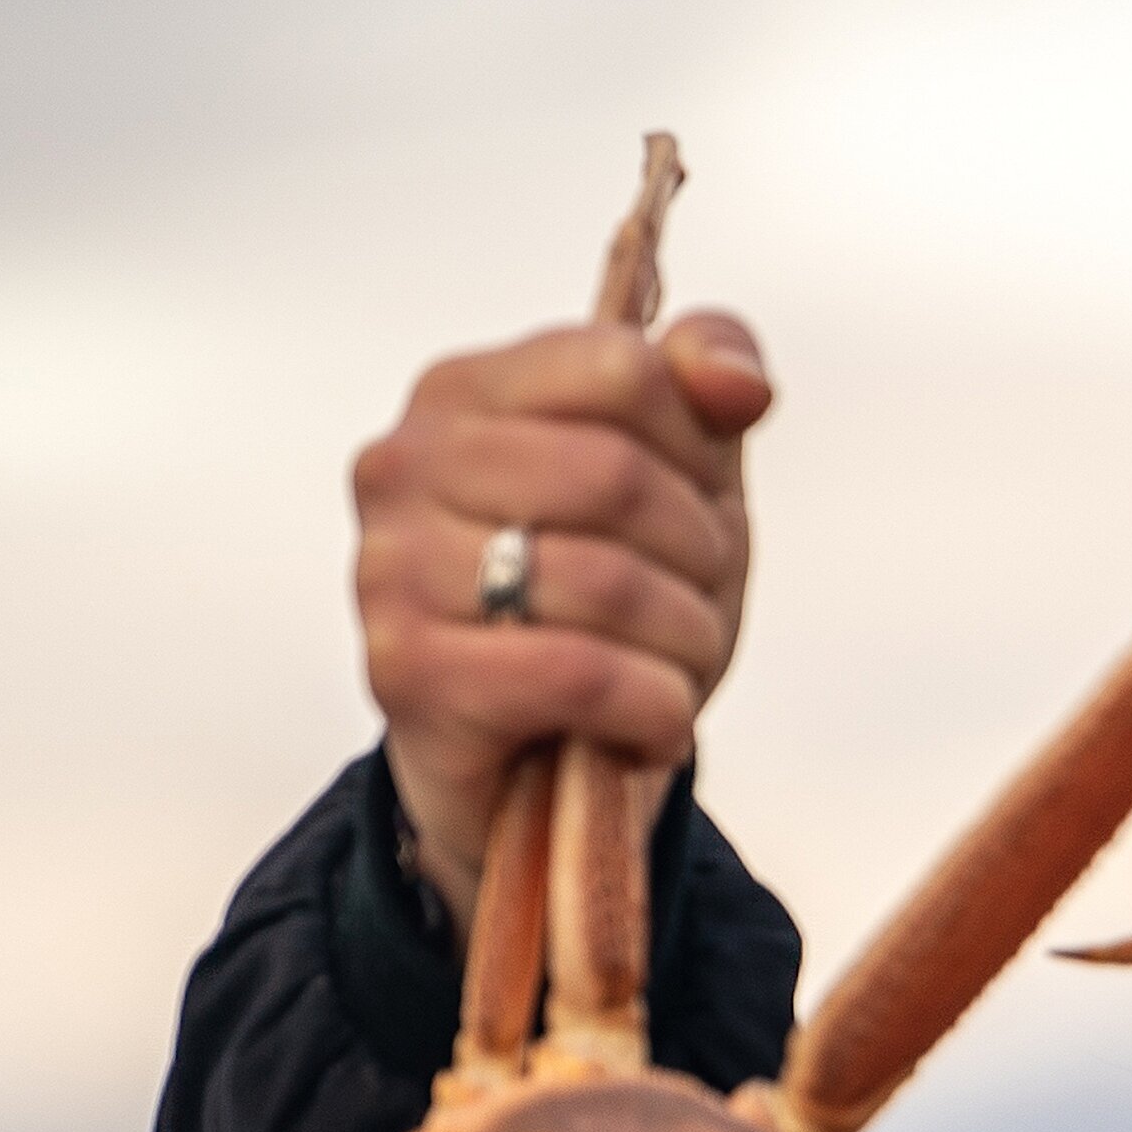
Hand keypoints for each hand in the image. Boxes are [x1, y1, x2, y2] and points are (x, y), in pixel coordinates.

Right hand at [351, 312, 774, 920]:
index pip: (622, 370)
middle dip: (699, 555)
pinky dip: (654, 707)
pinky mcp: (410, 674)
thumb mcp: (680, 475)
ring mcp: (393, 569)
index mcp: (462, 393)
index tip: (698, 504)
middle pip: (618, 477)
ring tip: (674, 667)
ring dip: (686, 641)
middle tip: (696, 602)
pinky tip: (652, 721)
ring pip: (608, 581)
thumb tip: (738, 382)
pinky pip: (581, 674)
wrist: (538, 761)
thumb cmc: (608, 604)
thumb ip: (706, 378)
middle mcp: (404, 466)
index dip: (698, 450)